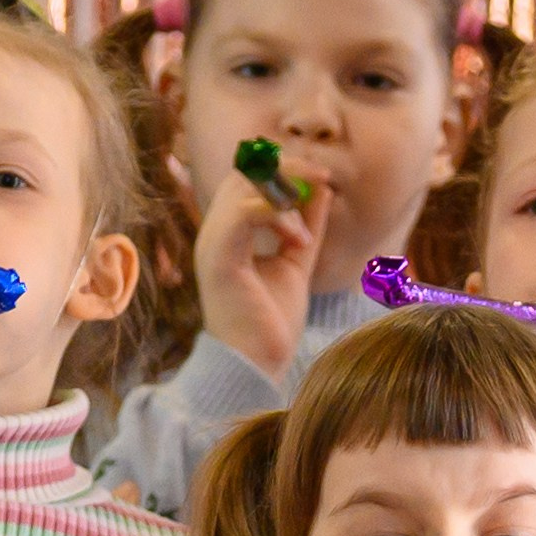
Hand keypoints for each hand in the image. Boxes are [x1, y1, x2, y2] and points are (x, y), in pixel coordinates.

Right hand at [194, 159, 332, 382]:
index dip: (286, 168)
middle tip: (322, 180)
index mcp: (230, 232)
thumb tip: (322, 188)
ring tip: (304, 232)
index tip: (323, 178)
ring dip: (284, 193)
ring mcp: (212, 242)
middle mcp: (215, 231)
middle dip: (288, 169)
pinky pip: (242, 211)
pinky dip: (275, 214)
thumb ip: (306, 226)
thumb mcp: (297, 263)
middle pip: (244, 170)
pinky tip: (296, 239)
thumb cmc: (271, 324)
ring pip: (242, 183)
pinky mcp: (218, 258)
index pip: (249, 177)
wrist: (256, 366)